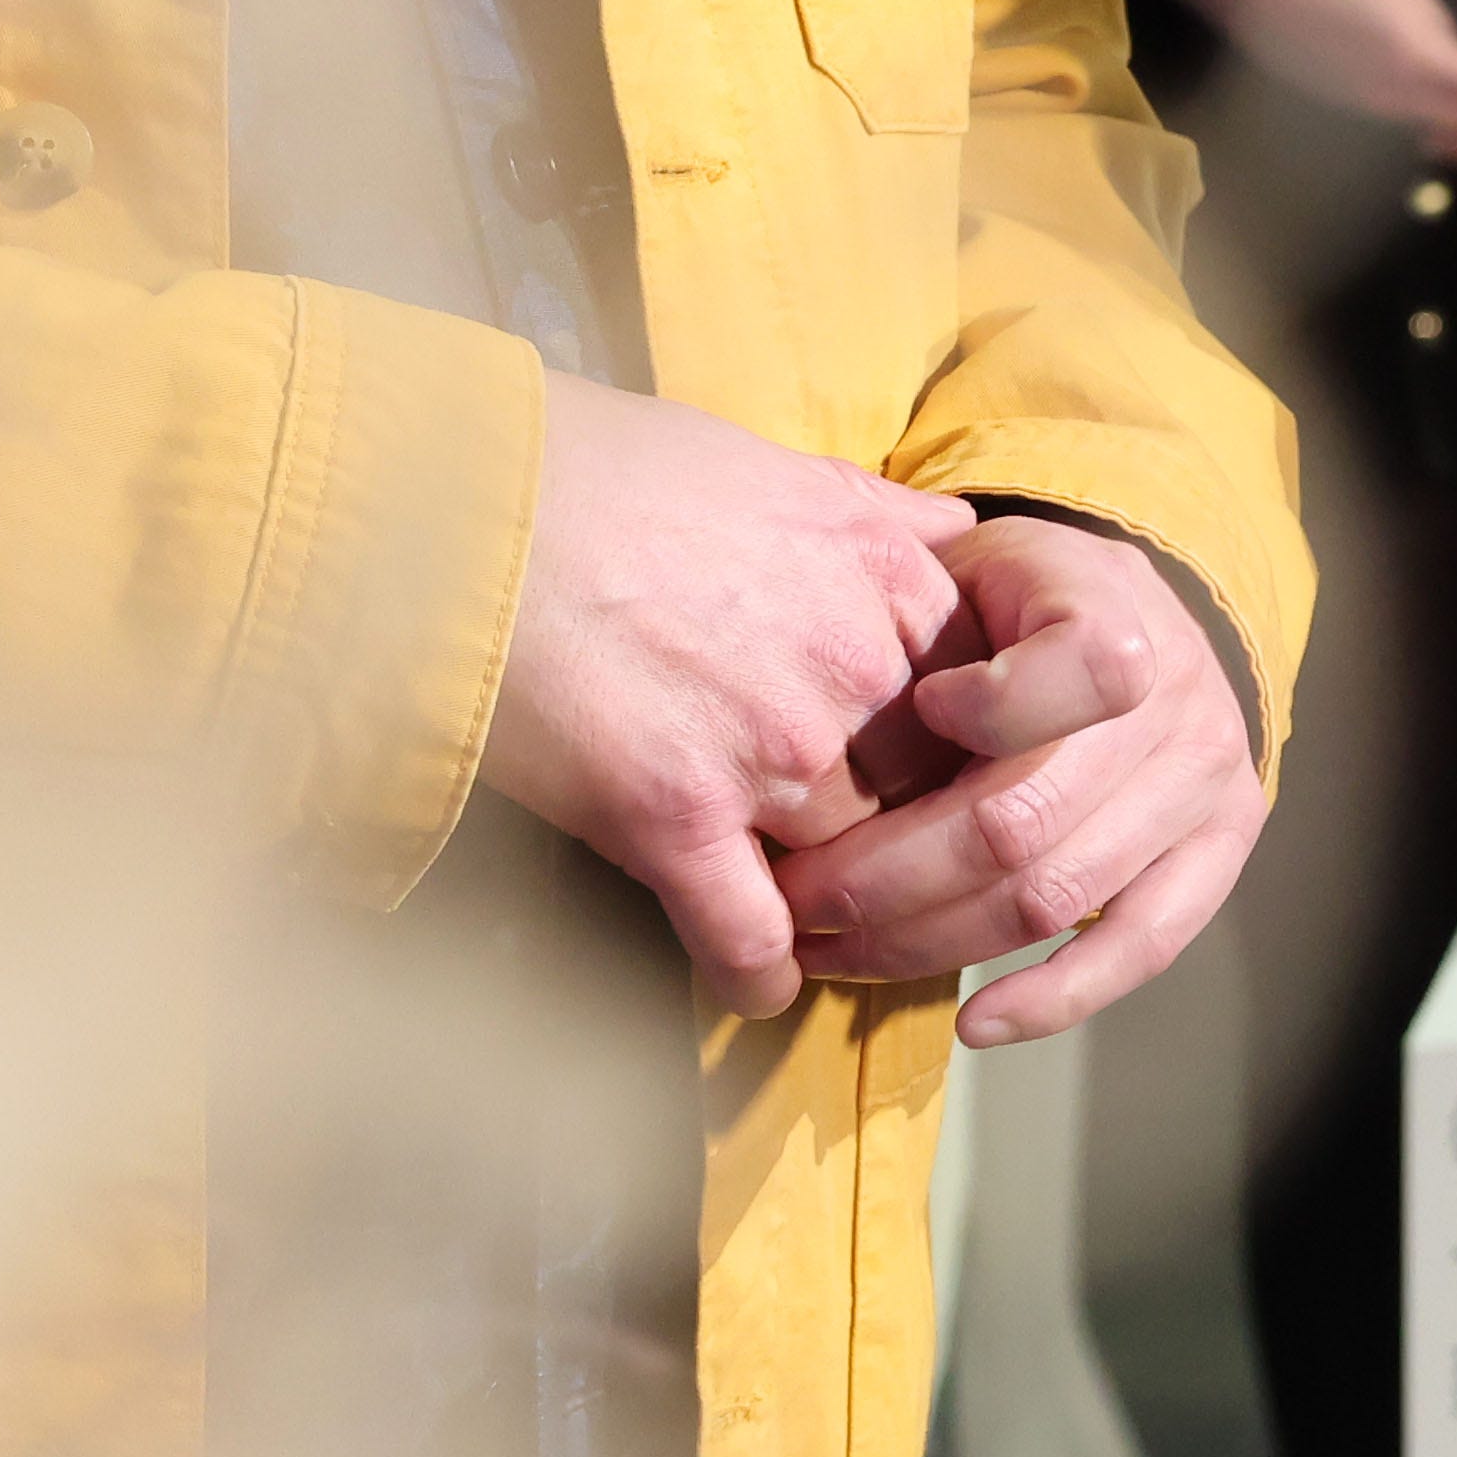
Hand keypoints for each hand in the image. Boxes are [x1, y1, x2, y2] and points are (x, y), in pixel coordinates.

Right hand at [478, 383, 974, 1017]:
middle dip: (909, 839)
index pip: (982, 703)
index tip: (941, 783)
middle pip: (926, 794)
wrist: (474, 497)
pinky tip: (760, 990)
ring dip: (838, 909)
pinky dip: (757, 974)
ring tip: (822, 931)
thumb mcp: (783, 466)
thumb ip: (881, 515)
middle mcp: (854, 672)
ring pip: (849, 868)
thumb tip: (953, 526)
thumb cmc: (610, 470)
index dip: (961, 754)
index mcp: (892, 583)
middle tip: (883, 871)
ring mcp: (772, 750)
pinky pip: (746, 931)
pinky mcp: (674, 814)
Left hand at [769, 513, 1272, 1045]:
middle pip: (1022, 820)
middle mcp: (1182, 704)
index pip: (1082, 670)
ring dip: (928, 942)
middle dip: (883, 876)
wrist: (1127, 621)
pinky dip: (1056, 997)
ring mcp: (1207, 786)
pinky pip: (1142, 946)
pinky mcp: (1216, 854)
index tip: (911, 711)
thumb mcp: (967, 563)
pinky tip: (977, 1021)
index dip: (986, 707)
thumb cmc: (1012, 602)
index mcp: (1121, 611)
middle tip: (791, 896)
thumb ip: (916, 601)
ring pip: (1054, 896)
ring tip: (835, 951)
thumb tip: (839, 693)